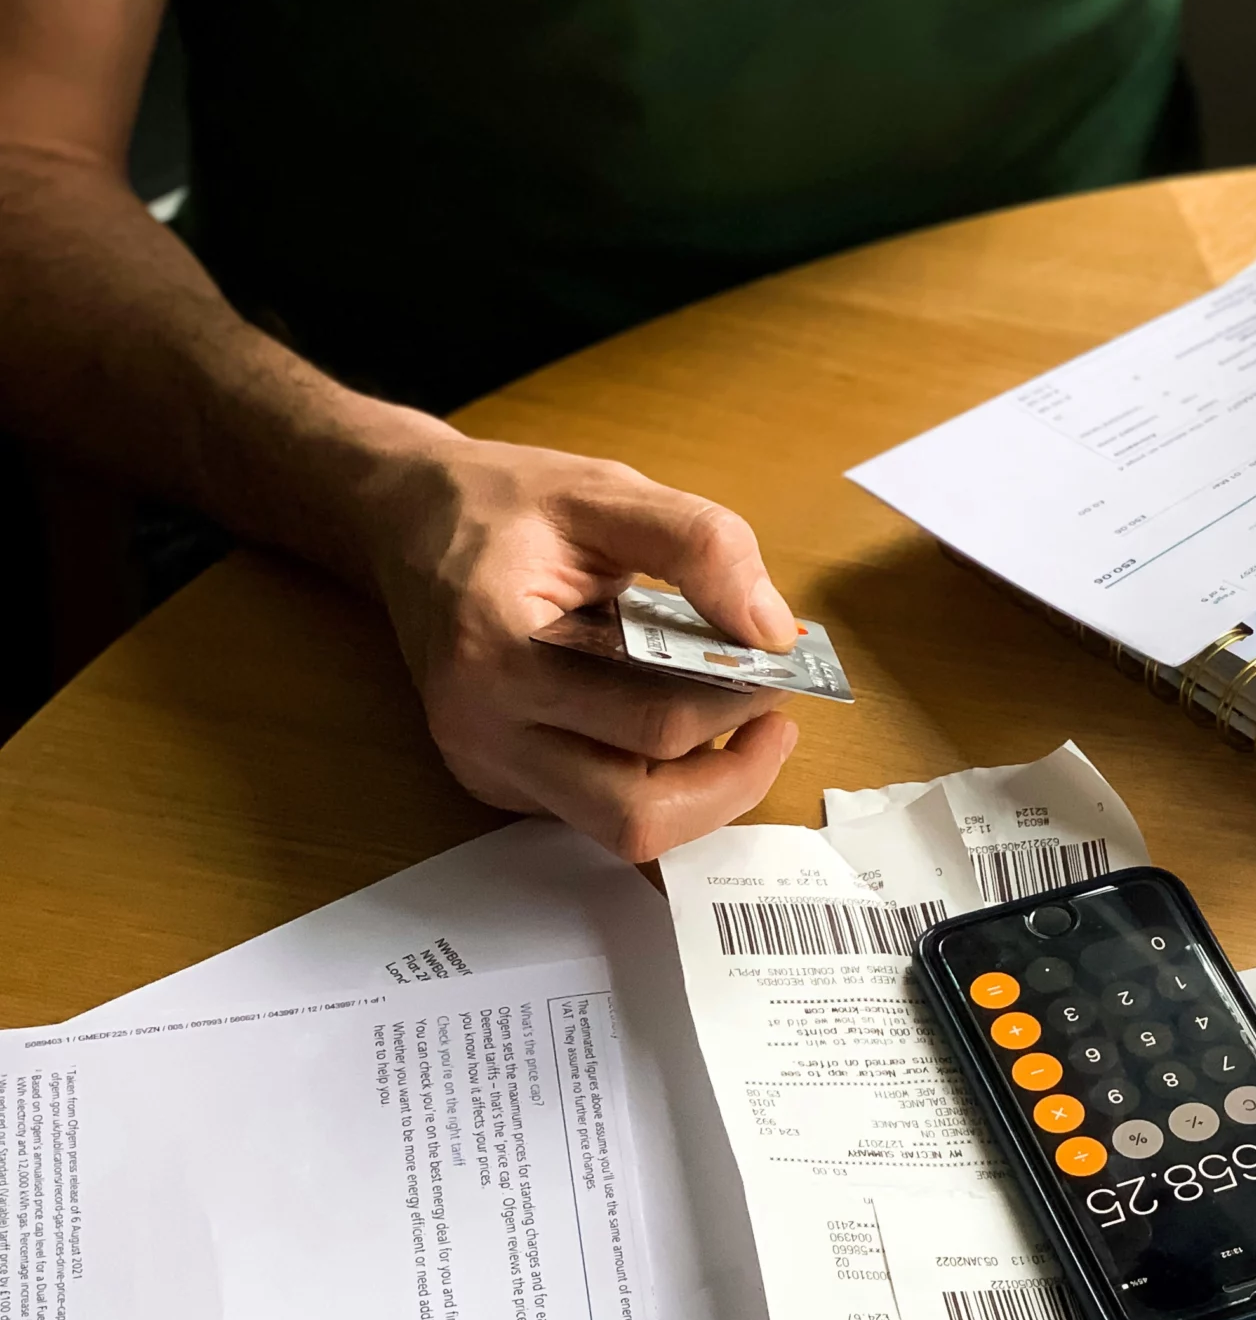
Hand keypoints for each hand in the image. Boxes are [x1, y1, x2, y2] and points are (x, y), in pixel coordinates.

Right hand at [361, 432, 802, 861]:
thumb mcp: (608, 491)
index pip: (651, 721)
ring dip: (702, 791)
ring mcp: (488, 766)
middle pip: (638, 811)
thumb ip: (701, 546)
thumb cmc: (507, 504)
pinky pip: (599, 810)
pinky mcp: (502, 782)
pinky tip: (683, 722)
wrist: (409, 520)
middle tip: (776, 716)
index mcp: (497, 652)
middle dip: (731, 774)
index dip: (739, 701)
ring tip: (742, 724)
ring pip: (624, 828)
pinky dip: (661, 780)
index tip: (783, 662)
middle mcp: (482, 730)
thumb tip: (773, 629)